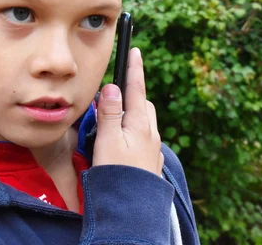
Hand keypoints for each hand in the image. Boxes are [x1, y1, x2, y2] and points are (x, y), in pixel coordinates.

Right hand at [92, 48, 163, 175]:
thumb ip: (110, 113)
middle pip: (143, 104)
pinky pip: (143, 139)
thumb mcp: (108, 140)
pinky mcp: (149, 163)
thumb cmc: (118, 174)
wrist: (132, 210)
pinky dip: (133, 132)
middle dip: (133, 93)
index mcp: (140, 124)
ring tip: (114, 118)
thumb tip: (112, 87)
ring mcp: (152, 150)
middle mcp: (151, 135)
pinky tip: (122, 142)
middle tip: (117, 89)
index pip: (138, 89)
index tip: (136, 50)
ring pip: (144, 122)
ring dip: (133, 114)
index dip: (135, 69)